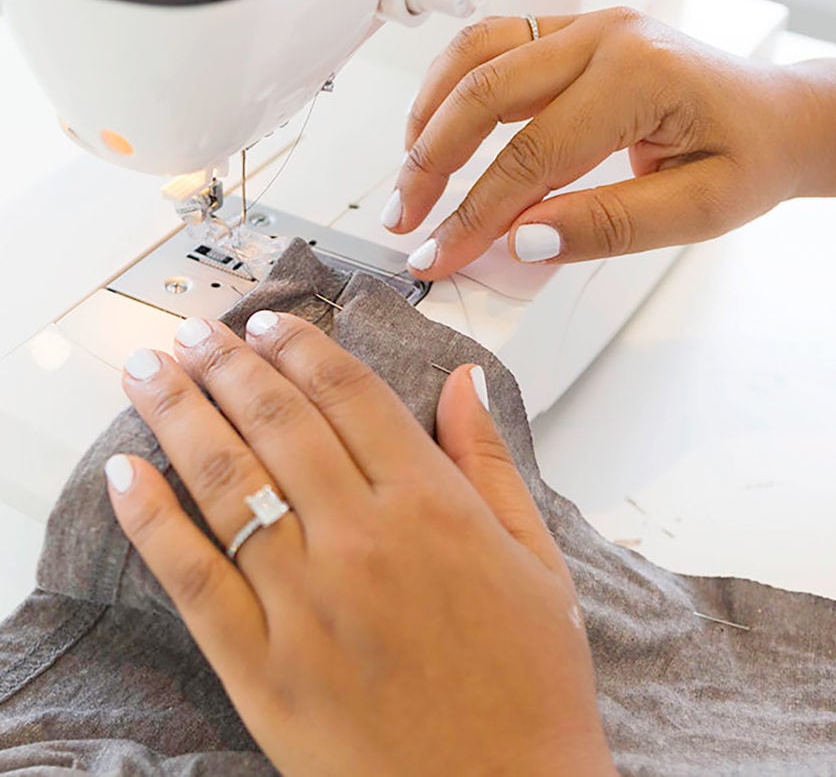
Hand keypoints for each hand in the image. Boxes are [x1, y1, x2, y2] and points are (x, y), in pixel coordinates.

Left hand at [105, 315, 613, 775]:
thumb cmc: (529, 683)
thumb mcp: (537, 559)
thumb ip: (491, 461)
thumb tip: (468, 383)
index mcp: (433, 508)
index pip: (350, 396)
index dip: (302, 350)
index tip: (270, 325)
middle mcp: (363, 540)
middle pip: (277, 421)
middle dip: (227, 363)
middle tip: (197, 332)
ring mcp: (305, 603)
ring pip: (226, 482)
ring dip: (178, 413)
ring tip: (149, 371)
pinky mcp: (262, 667)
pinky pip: (193, 578)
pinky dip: (152, 519)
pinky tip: (125, 475)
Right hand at [387, 7, 825, 278]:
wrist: (780, 119)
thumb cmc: (751, 158)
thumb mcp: (697, 210)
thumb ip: (609, 224)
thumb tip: (523, 240)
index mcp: (642, 75)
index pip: (534, 155)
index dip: (476, 214)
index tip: (440, 256)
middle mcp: (607, 36)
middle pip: (486, 93)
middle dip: (432, 164)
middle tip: (404, 220)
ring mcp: (588, 27)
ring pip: (477, 54)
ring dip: (430, 116)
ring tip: (408, 175)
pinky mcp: (575, 35)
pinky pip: (495, 45)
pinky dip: (453, 86)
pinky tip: (436, 127)